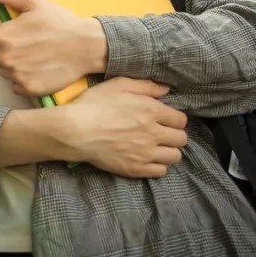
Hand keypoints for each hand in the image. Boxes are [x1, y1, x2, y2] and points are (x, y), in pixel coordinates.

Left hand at [0, 0, 107, 96]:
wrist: (87, 45)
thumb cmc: (59, 21)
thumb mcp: (32, 1)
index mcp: (3, 35)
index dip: (3, 35)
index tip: (19, 33)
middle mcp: (6, 57)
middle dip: (8, 50)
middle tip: (29, 44)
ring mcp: (17, 75)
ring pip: (5, 71)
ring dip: (15, 65)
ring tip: (35, 57)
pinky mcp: (28, 89)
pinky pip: (16, 86)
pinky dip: (24, 79)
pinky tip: (39, 70)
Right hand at [55, 77, 187, 177]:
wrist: (74, 130)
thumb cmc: (94, 104)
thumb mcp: (117, 85)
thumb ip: (145, 86)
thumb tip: (166, 90)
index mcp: (152, 111)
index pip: (181, 120)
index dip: (174, 119)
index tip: (164, 119)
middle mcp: (154, 133)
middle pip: (181, 139)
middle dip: (174, 135)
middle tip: (160, 133)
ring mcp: (146, 153)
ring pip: (175, 156)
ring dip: (168, 151)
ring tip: (155, 147)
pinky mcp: (136, 169)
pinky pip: (161, 171)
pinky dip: (158, 165)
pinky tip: (147, 158)